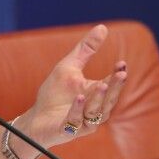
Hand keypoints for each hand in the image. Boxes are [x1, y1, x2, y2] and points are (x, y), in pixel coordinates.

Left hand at [15, 25, 127, 153]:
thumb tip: (103, 27)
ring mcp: (83, 122)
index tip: (122, 63)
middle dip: (115, 87)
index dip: (117, 75)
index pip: (111, 84)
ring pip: (96, 112)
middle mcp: (95, 110)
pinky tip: (78, 97)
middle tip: (120, 74)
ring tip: (102, 85)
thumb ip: (86, 49)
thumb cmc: (54, 93)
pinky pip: (75, 121)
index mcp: (97, 94)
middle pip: (109, 99)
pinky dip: (77, 110)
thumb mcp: (69, 67)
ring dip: (99, 98)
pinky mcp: (68, 131)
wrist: (37, 118)